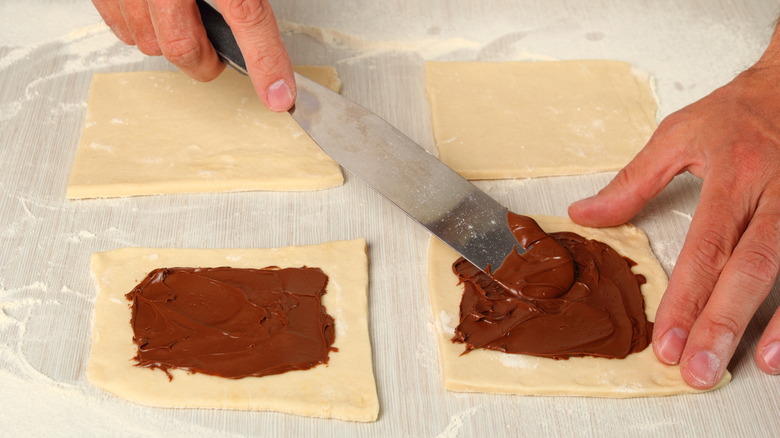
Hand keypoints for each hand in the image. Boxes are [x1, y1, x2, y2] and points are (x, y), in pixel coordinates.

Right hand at [91, 0, 294, 110]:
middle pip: (186, 47)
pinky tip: (155, 16)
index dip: (267, 63)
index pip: (248, 18)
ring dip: (173, 45)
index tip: (282, 98)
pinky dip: (140, 31)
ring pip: (151, 43)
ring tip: (185, 25)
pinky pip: (121, 28)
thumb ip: (243, 2)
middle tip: (218, 51)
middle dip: (206, 60)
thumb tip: (256, 31)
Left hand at [568, 61, 779, 387]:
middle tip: (697, 370)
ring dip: (775, 325)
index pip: (705, 249)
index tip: (665, 342)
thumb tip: (584, 214)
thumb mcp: (679, 135)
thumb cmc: (740, 111)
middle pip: (749, 267)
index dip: (685, 299)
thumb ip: (634, 181)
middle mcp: (775, 195)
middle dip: (721, 322)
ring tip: (752, 366)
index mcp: (733, 176)